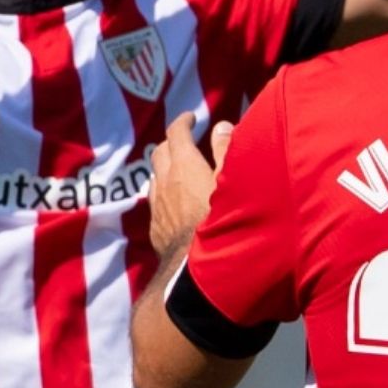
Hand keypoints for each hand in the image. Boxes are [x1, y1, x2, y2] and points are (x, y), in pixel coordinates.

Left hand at [149, 113, 234, 261]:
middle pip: (159, 152)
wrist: (201, 270)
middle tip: (184, 142)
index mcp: (184, 165)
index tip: (190, 117)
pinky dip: (164, 194)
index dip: (183, 121)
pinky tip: (174, 203)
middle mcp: (165, 181)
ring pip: (154, 177)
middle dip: (171, 142)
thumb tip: (221, 126)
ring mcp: (158, 206)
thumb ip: (227, 150)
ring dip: (165, 169)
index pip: (176, 133)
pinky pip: (156, 203)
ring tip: (178, 172)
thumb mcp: (233, 181)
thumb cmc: (225, 221)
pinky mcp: (156, 229)